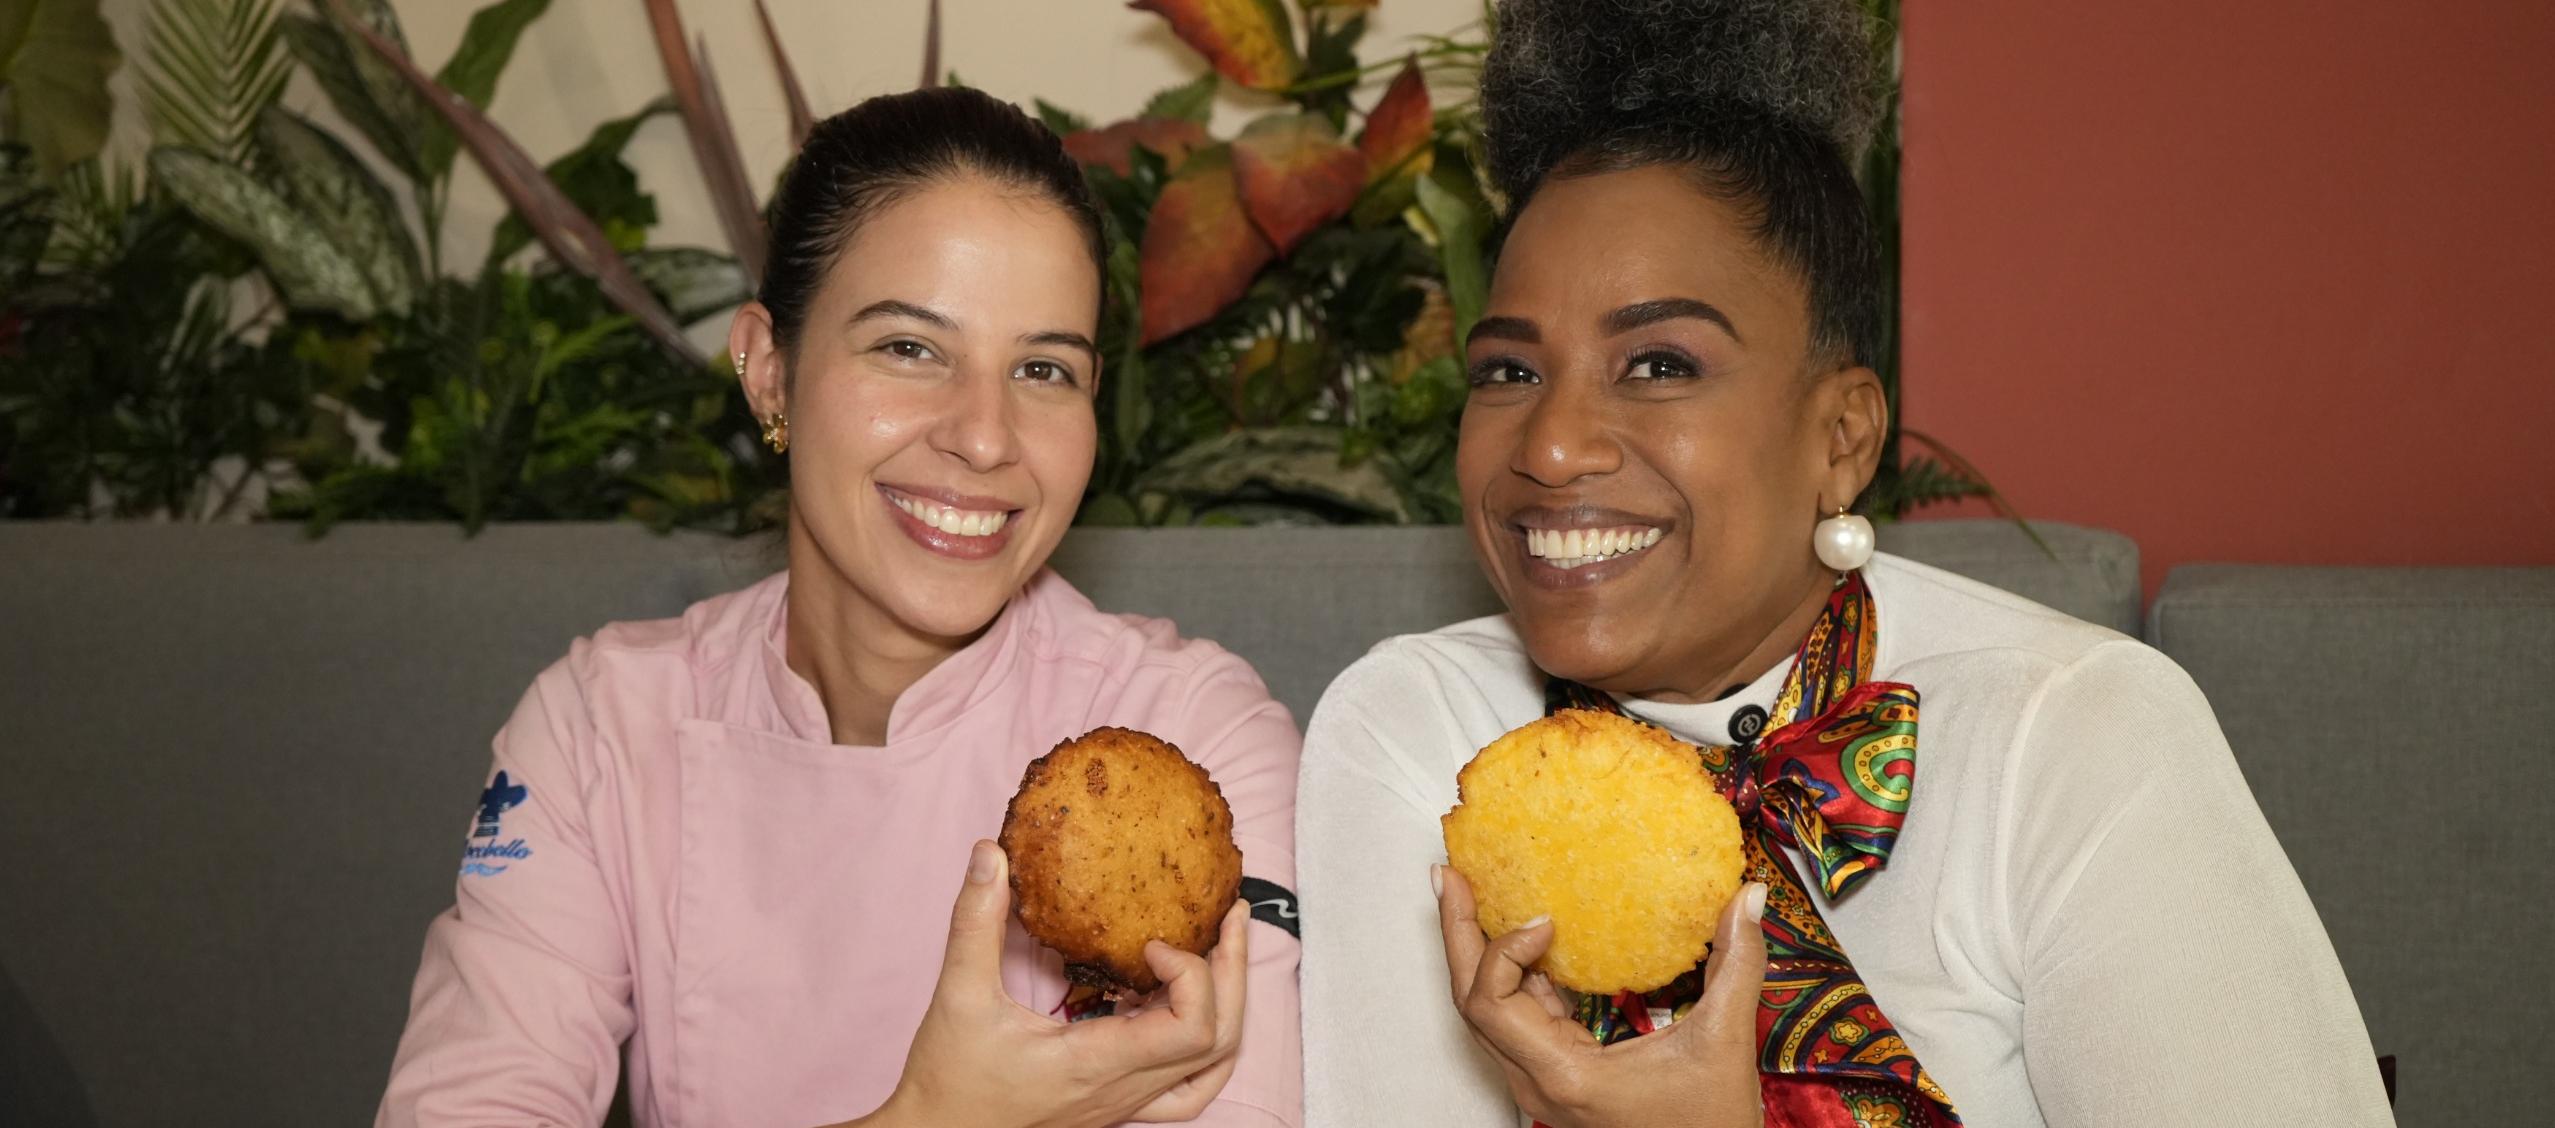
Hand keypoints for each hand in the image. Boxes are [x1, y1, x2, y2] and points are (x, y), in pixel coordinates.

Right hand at [856, 841, 1249, 1127]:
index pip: (1192, 1030)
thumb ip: (975, 924)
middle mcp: (1124, 1089)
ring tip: (1222, 951)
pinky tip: (1184, 1008)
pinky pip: (1188, 1087)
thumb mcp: (959, 997)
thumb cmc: (949, 1081)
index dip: (1193, 974)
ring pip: (1212, 1065)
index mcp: (1096, 1063)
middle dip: (1233, 971)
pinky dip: (1206, 1046)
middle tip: (1229, 915)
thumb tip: (989, 857)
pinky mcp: (1119, 1104)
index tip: (1153, 941)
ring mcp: (1127, 1102)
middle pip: (1220, 1041)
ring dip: (1228, 1006)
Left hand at [1435, 865, 1767, 1127]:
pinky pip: (1517, 1017)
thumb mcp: (1725, 1044)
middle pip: (1471, 1001)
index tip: (1544, 919)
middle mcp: (1538, 1080)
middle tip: (1452, 875)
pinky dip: (1514, 973)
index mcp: (1564, 1075)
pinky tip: (1527, 937)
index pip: (1490, 1004)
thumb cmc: (1709, 1127)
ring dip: (1478, 951)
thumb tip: (1748, 896)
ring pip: (1486, 1010)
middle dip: (1459, 932)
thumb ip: (1737, 965)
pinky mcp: (1556, 1073)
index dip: (1503, 951)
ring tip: (1473, 893)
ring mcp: (1541, 1080)